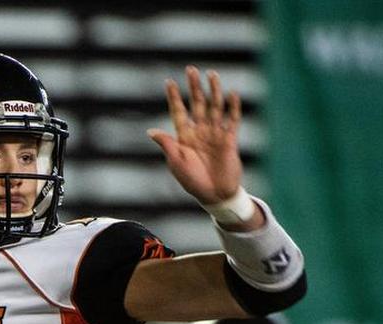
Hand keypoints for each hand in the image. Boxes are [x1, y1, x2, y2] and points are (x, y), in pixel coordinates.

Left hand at [147, 66, 243, 205]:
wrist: (215, 194)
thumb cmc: (192, 181)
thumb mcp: (176, 163)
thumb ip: (167, 145)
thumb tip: (150, 131)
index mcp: (184, 137)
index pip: (178, 112)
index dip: (174, 98)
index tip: (169, 82)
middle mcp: (200, 131)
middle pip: (197, 104)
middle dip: (194, 87)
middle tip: (191, 70)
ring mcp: (215, 134)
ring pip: (214, 107)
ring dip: (213, 91)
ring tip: (211, 74)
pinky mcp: (229, 139)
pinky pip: (231, 119)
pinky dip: (232, 107)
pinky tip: (231, 94)